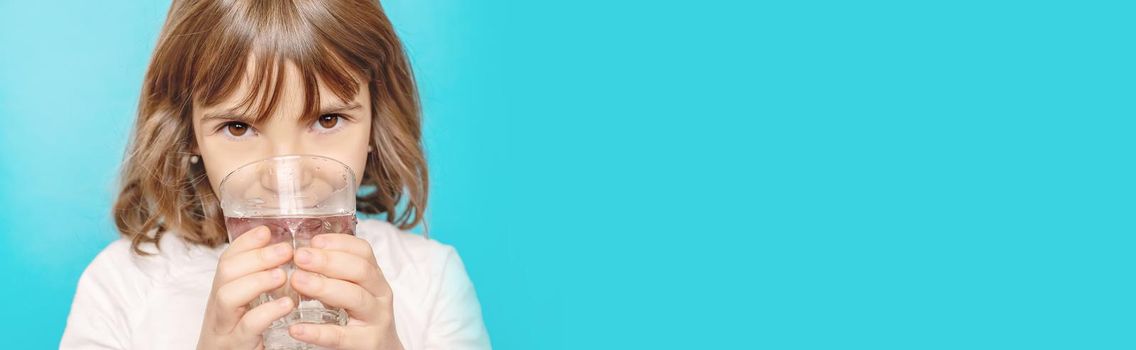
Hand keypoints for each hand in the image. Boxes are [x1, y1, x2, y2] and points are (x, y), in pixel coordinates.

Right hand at [197, 226, 294, 349]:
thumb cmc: (242, 338)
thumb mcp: (248, 308)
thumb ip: (261, 285)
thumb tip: (286, 257)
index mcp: (224, 294)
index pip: (228, 260)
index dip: (246, 243)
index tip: (267, 231)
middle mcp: (219, 308)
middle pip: (225, 273)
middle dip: (256, 257)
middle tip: (286, 250)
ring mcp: (225, 328)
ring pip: (227, 297)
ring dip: (257, 280)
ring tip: (283, 275)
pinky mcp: (237, 347)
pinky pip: (247, 327)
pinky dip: (267, 312)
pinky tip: (287, 304)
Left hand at [287, 234, 403, 349]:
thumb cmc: (360, 319)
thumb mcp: (355, 291)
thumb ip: (334, 275)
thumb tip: (300, 255)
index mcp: (375, 278)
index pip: (364, 251)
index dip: (339, 243)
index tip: (313, 241)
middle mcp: (380, 295)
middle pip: (360, 270)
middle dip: (328, 260)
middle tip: (300, 256)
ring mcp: (377, 319)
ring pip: (355, 298)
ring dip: (324, 287)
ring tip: (297, 281)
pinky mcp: (367, 343)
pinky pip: (341, 336)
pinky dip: (317, 332)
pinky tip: (296, 328)